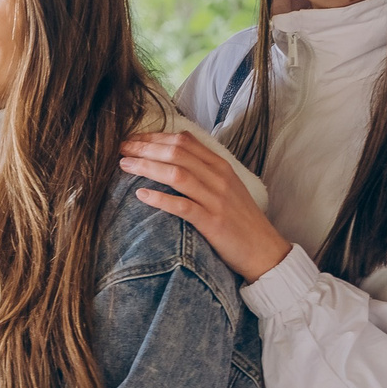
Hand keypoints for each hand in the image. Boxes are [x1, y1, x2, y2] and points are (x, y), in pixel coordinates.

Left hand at [119, 131, 294, 283]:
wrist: (265, 250)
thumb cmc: (240, 219)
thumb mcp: (226, 187)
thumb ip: (203, 170)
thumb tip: (174, 153)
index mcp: (221, 167)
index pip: (185, 142)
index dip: (155, 137)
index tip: (132, 138)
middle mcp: (219, 178)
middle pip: (177, 154)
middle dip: (145, 148)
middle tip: (121, 148)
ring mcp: (216, 200)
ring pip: (178, 175)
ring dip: (147, 167)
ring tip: (124, 166)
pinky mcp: (213, 223)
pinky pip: (183, 207)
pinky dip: (161, 199)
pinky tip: (141, 195)